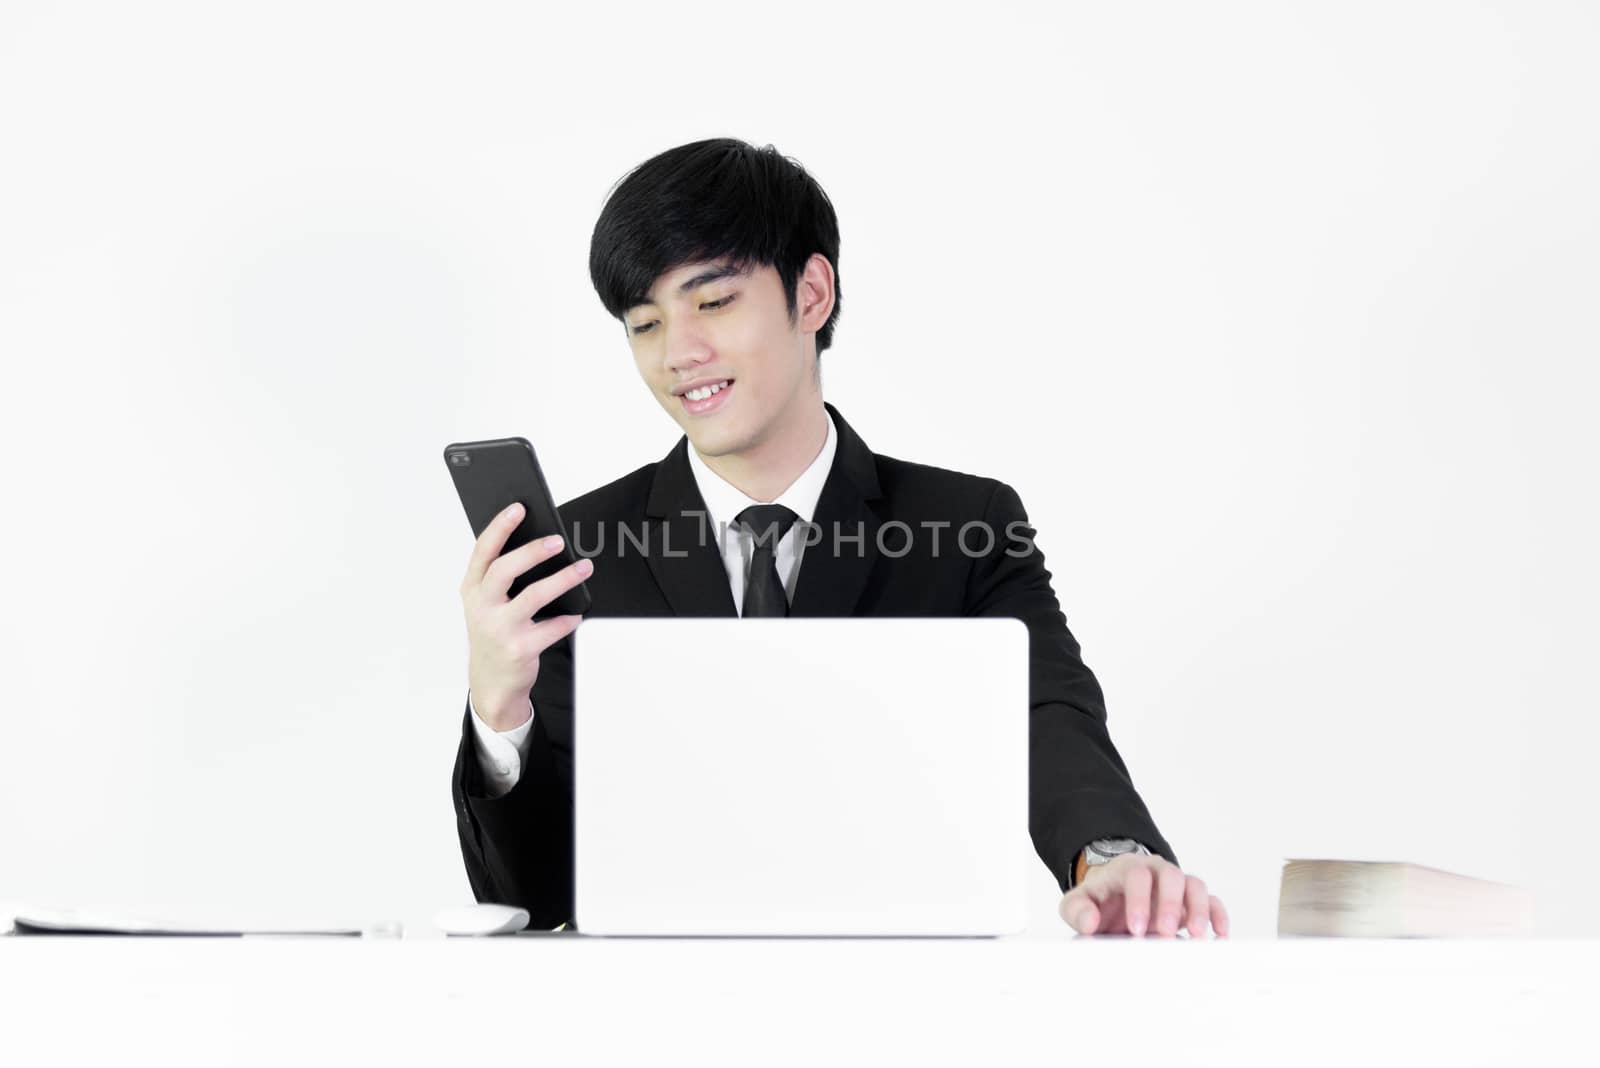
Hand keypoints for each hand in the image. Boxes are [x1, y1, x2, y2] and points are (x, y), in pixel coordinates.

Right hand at [461, 501, 593, 730]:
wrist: (492, 681)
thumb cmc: (493, 631)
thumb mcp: (486, 603)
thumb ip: (501, 576)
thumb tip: (538, 541)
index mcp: (472, 589)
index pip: (483, 551)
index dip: (500, 527)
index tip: (519, 508)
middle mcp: (482, 607)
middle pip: (505, 570)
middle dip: (533, 551)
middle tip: (558, 540)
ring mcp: (500, 629)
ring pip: (534, 596)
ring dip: (563, 579)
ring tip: (583, 567)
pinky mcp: (520, 649)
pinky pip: (552, 627)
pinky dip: (568, 618)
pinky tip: (576, 613)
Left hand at [1058, 853, 1229, 937]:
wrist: (1112, 898)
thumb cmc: (1099, 901)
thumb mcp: (1078, 903)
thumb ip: (1077, 910)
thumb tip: (1089, 923)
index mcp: (1127, 868)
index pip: (1137, 875)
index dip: (1139, 900)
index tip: (1136, 929)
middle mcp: (1156, 872)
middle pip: (1171, 875)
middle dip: (1169, 904)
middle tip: (1165, 934)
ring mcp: (1176, 885)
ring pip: (1194, 885)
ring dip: (1198, 909)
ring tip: (1196, 936)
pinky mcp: (1190, 901)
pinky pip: (1211, 900)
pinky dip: (1217, 914)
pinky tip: (1219, 934)